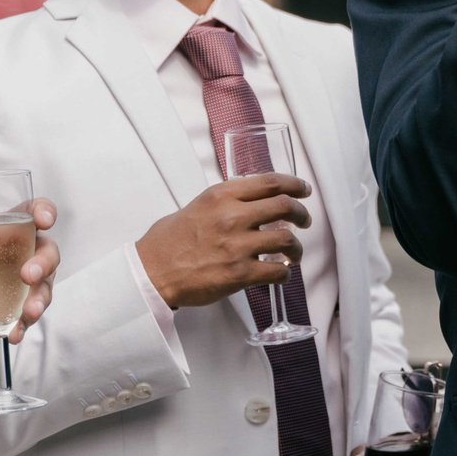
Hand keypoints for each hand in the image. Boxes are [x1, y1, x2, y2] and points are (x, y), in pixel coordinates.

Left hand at [0, 197, 60, 341]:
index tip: (44, 220)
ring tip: (28, 312)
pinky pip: (30, 315)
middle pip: (47, 251)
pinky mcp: (20, 306)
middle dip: (44, 263)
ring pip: (45, 286)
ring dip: (40, 299)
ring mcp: (24, 282)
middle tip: (28, 276)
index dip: (43, 211)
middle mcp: (22, 253)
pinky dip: (24, 325)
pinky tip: (14, 334)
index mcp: (5, 231)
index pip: (30, 212)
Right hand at [134, 174, 311, 308]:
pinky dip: (285, 273)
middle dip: (301, 214)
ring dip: (296, 247)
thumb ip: (224, 201)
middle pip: (285, 207)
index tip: (303, 190)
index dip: (294, 185)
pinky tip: (282, 273)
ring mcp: (237, 245)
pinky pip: (276, 270)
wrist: (152, 272)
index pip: (271, 182)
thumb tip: (248, 202)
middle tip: (304, 221)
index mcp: (222, 195)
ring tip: (295, 253)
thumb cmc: (169, 241)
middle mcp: (232, 216)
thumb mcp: (197, 205)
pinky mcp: (239, 273)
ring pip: (286, 239)